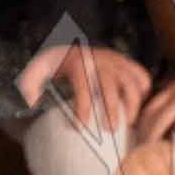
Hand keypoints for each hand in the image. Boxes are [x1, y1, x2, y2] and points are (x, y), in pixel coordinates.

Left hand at [18, 43, 152, 134]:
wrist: (72, 44)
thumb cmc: (57, 64)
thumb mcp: (38, 71)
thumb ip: (31, 84)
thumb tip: (30, 101)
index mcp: (78, 63)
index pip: (82, 86)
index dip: (82, 107)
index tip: (81, 127)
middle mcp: (99, 59)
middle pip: (110, 86)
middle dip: (113, 110)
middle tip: (112, 131)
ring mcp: (116, 59)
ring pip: (130, 81)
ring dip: (133, 104)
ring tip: (131, 123)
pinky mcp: (126, 61)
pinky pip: (141, 75)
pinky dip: (144, 91)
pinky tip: (140, 107)